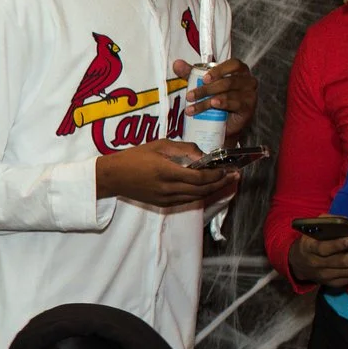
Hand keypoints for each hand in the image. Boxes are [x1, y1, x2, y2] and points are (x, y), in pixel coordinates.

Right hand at [95, 142, 237, 209]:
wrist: (113, 176)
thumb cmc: (134, 157)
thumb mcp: (160, 145)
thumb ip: (184, 149)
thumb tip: (203, 155)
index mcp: (167, 172)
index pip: (200, 177)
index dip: (217, 175)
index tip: (228, 168)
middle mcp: (168, 188)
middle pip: (202, 190)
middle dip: (221, 183)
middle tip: (234, 176)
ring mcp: (165, 198)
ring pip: (196, 197)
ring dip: (213, 190)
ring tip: (225, 182)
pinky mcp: (162, 203)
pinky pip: (186, 200)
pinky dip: (199, 194)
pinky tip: (206, 188)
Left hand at [174, 57, 257, 133]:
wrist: (225, 125)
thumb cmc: (216, 99)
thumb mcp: (203, 85)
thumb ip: (191, 73)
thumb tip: (177, 64)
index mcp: (239, 71)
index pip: (233, 64)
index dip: (219, 70)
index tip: (204, 78)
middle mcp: (247, 81)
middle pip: (228, 81)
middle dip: (206, 89)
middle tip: (190, 96)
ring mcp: (250, 95)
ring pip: (228, 94)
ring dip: (207, 101)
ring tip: (192, 108)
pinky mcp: (248, 108)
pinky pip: (235, 104)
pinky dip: (222, 104)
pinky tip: (213, 105)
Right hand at [287, 221, 347, 290]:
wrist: (299, 262)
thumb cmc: (312, 239)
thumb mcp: (315, 227)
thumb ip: (330, 222)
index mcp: (309, 249)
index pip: (324, 249)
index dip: (338, 245)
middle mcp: (317, 265)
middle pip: (344, 262)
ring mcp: (326, 277)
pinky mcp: (334, 284)